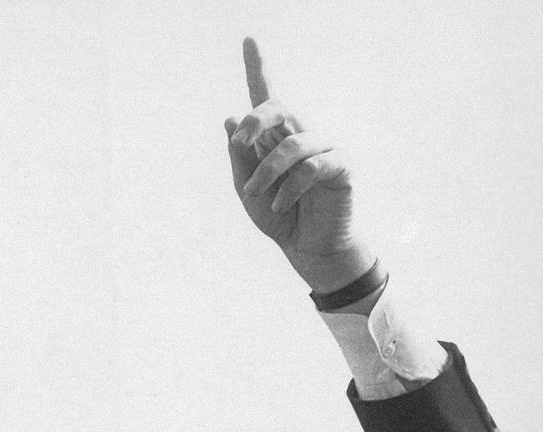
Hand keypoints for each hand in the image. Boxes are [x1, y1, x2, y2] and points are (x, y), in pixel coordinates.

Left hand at [224, 38, 373, 292]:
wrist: (305, 248)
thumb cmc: (277, 216)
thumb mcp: (246, 189)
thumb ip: (239, 157)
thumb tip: (232, 117)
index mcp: (274, 136)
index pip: (266, 97)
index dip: (257, 67)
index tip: (247, 40)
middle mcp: (301, 134)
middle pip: (277, 106)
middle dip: (255, 122)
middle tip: (240, 144)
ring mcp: (324, 147)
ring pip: (291, 144)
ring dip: (266, 172)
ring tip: (257, 196)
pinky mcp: (342, 165)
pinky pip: (313, 166)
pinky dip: (290, 188)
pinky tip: (280, 205)